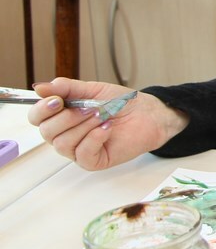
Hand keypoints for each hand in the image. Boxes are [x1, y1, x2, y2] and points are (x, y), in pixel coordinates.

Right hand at [27, 78, 187, 171]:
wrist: (147, 113)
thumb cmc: (120, 102)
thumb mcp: (92, 90)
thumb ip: (67, 88)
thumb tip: (40, 87)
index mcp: (61, 117)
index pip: (36, 118)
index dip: (42, 109)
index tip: (57, 100)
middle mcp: (65, 135)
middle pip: (46, 131)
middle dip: (68, 116)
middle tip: (91, 107)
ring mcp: (78, 150)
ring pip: (63, 143)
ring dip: (85, 126)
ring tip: (103, 116)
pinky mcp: (93, 161)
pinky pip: (82, 154)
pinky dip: (94, 138)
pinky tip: (107, 128)